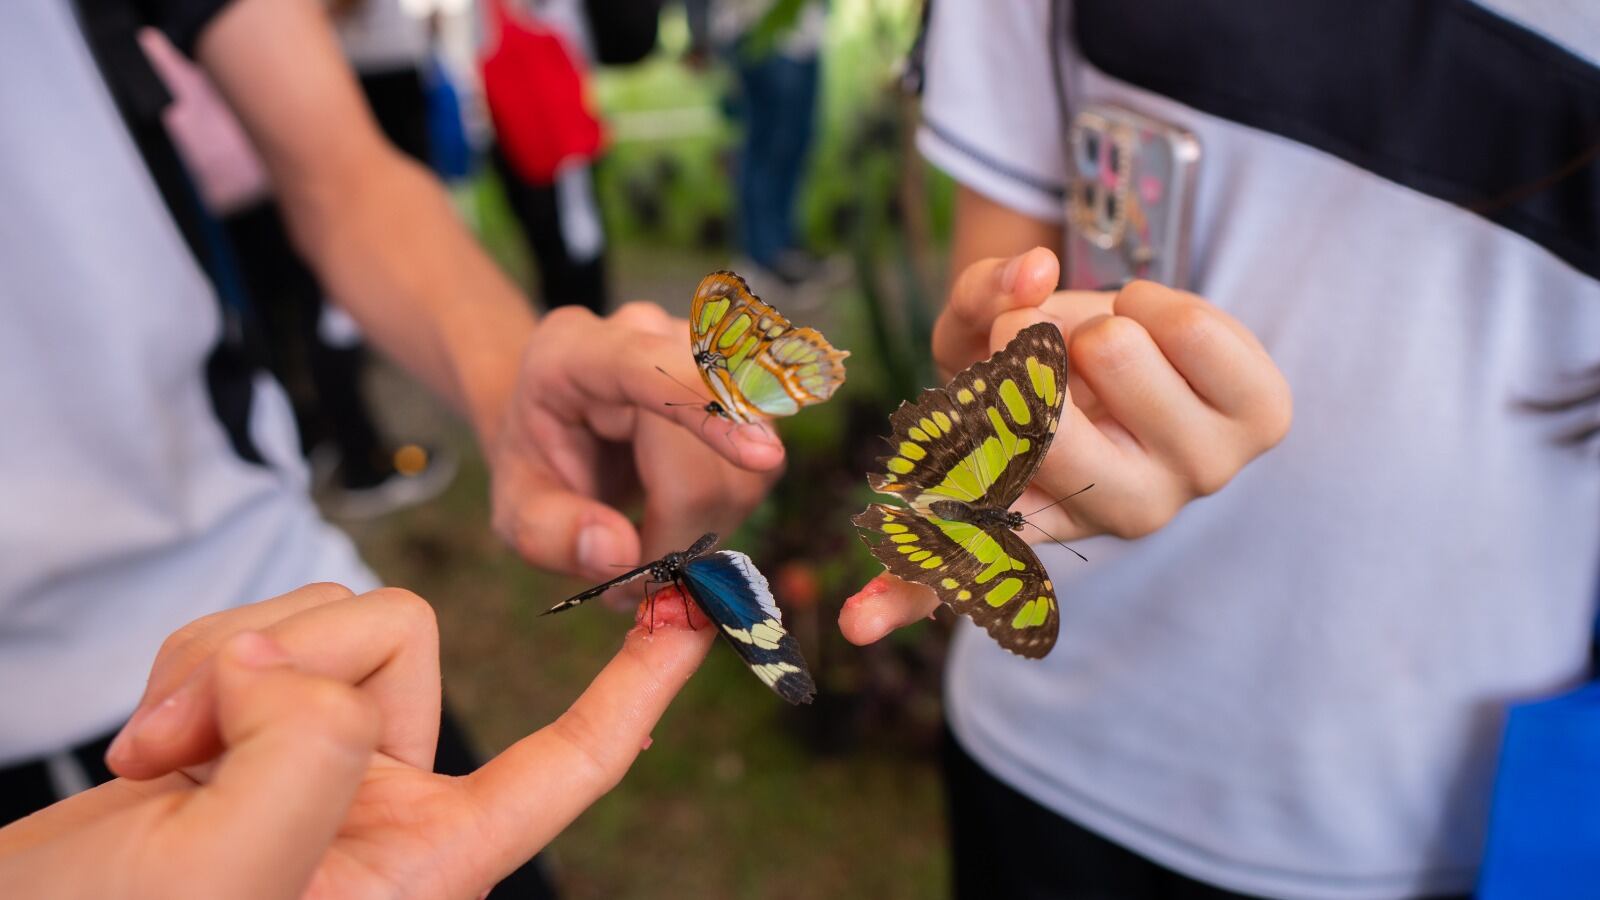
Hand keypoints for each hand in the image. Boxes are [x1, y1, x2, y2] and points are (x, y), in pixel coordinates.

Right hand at [0, 582, 714, 898]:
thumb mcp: (226, 879)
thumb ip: (305, 758)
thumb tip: (299, 663)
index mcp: (427, 861)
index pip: (571, 763)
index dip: (638, 689)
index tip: (695, 614)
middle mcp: (389, 800)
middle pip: (403, 641)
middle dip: (288, 661)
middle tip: (178, 747)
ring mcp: (322, 758)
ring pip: (325, 623)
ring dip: (223, 668)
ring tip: (157, 759)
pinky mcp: (261, 724)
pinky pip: (259, 631)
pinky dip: (192, 669)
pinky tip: (148, 744)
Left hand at [489, 302, 783, 581]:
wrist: (564, 426)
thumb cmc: (539, 460)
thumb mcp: (516, 505)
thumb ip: (549, 532)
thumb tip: (620, 554)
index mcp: (575, 352)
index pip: (651, 369)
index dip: (707, 412)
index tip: (761, 457)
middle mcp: (652, 337)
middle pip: (699, 461)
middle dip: (672, 538)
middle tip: (630, 582)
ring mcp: (706, 361)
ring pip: (739, 476)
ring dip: (698, 533)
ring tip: (647, 544)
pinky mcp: (742, 397)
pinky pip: (754, 479)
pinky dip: (718, 520)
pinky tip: (678, 523)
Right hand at [841, 248, 1291, 643]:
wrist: (1168, 349)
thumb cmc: (1061, 355)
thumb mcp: (988, 329)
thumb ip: (981, 297)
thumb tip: (1033, 273)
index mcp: (1035, 509)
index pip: (959, 560)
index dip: (902, 591)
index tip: (857, 625)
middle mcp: (1118, 514)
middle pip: (1038, 422)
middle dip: (1022, 340)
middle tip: (1037, 344)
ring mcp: (1198, 475)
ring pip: (1110, 349)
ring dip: (1092, 314)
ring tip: (1105, 344)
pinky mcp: (1263, 423)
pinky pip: (1191, 326)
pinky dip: (1157, 300)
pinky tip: (1160, 337)